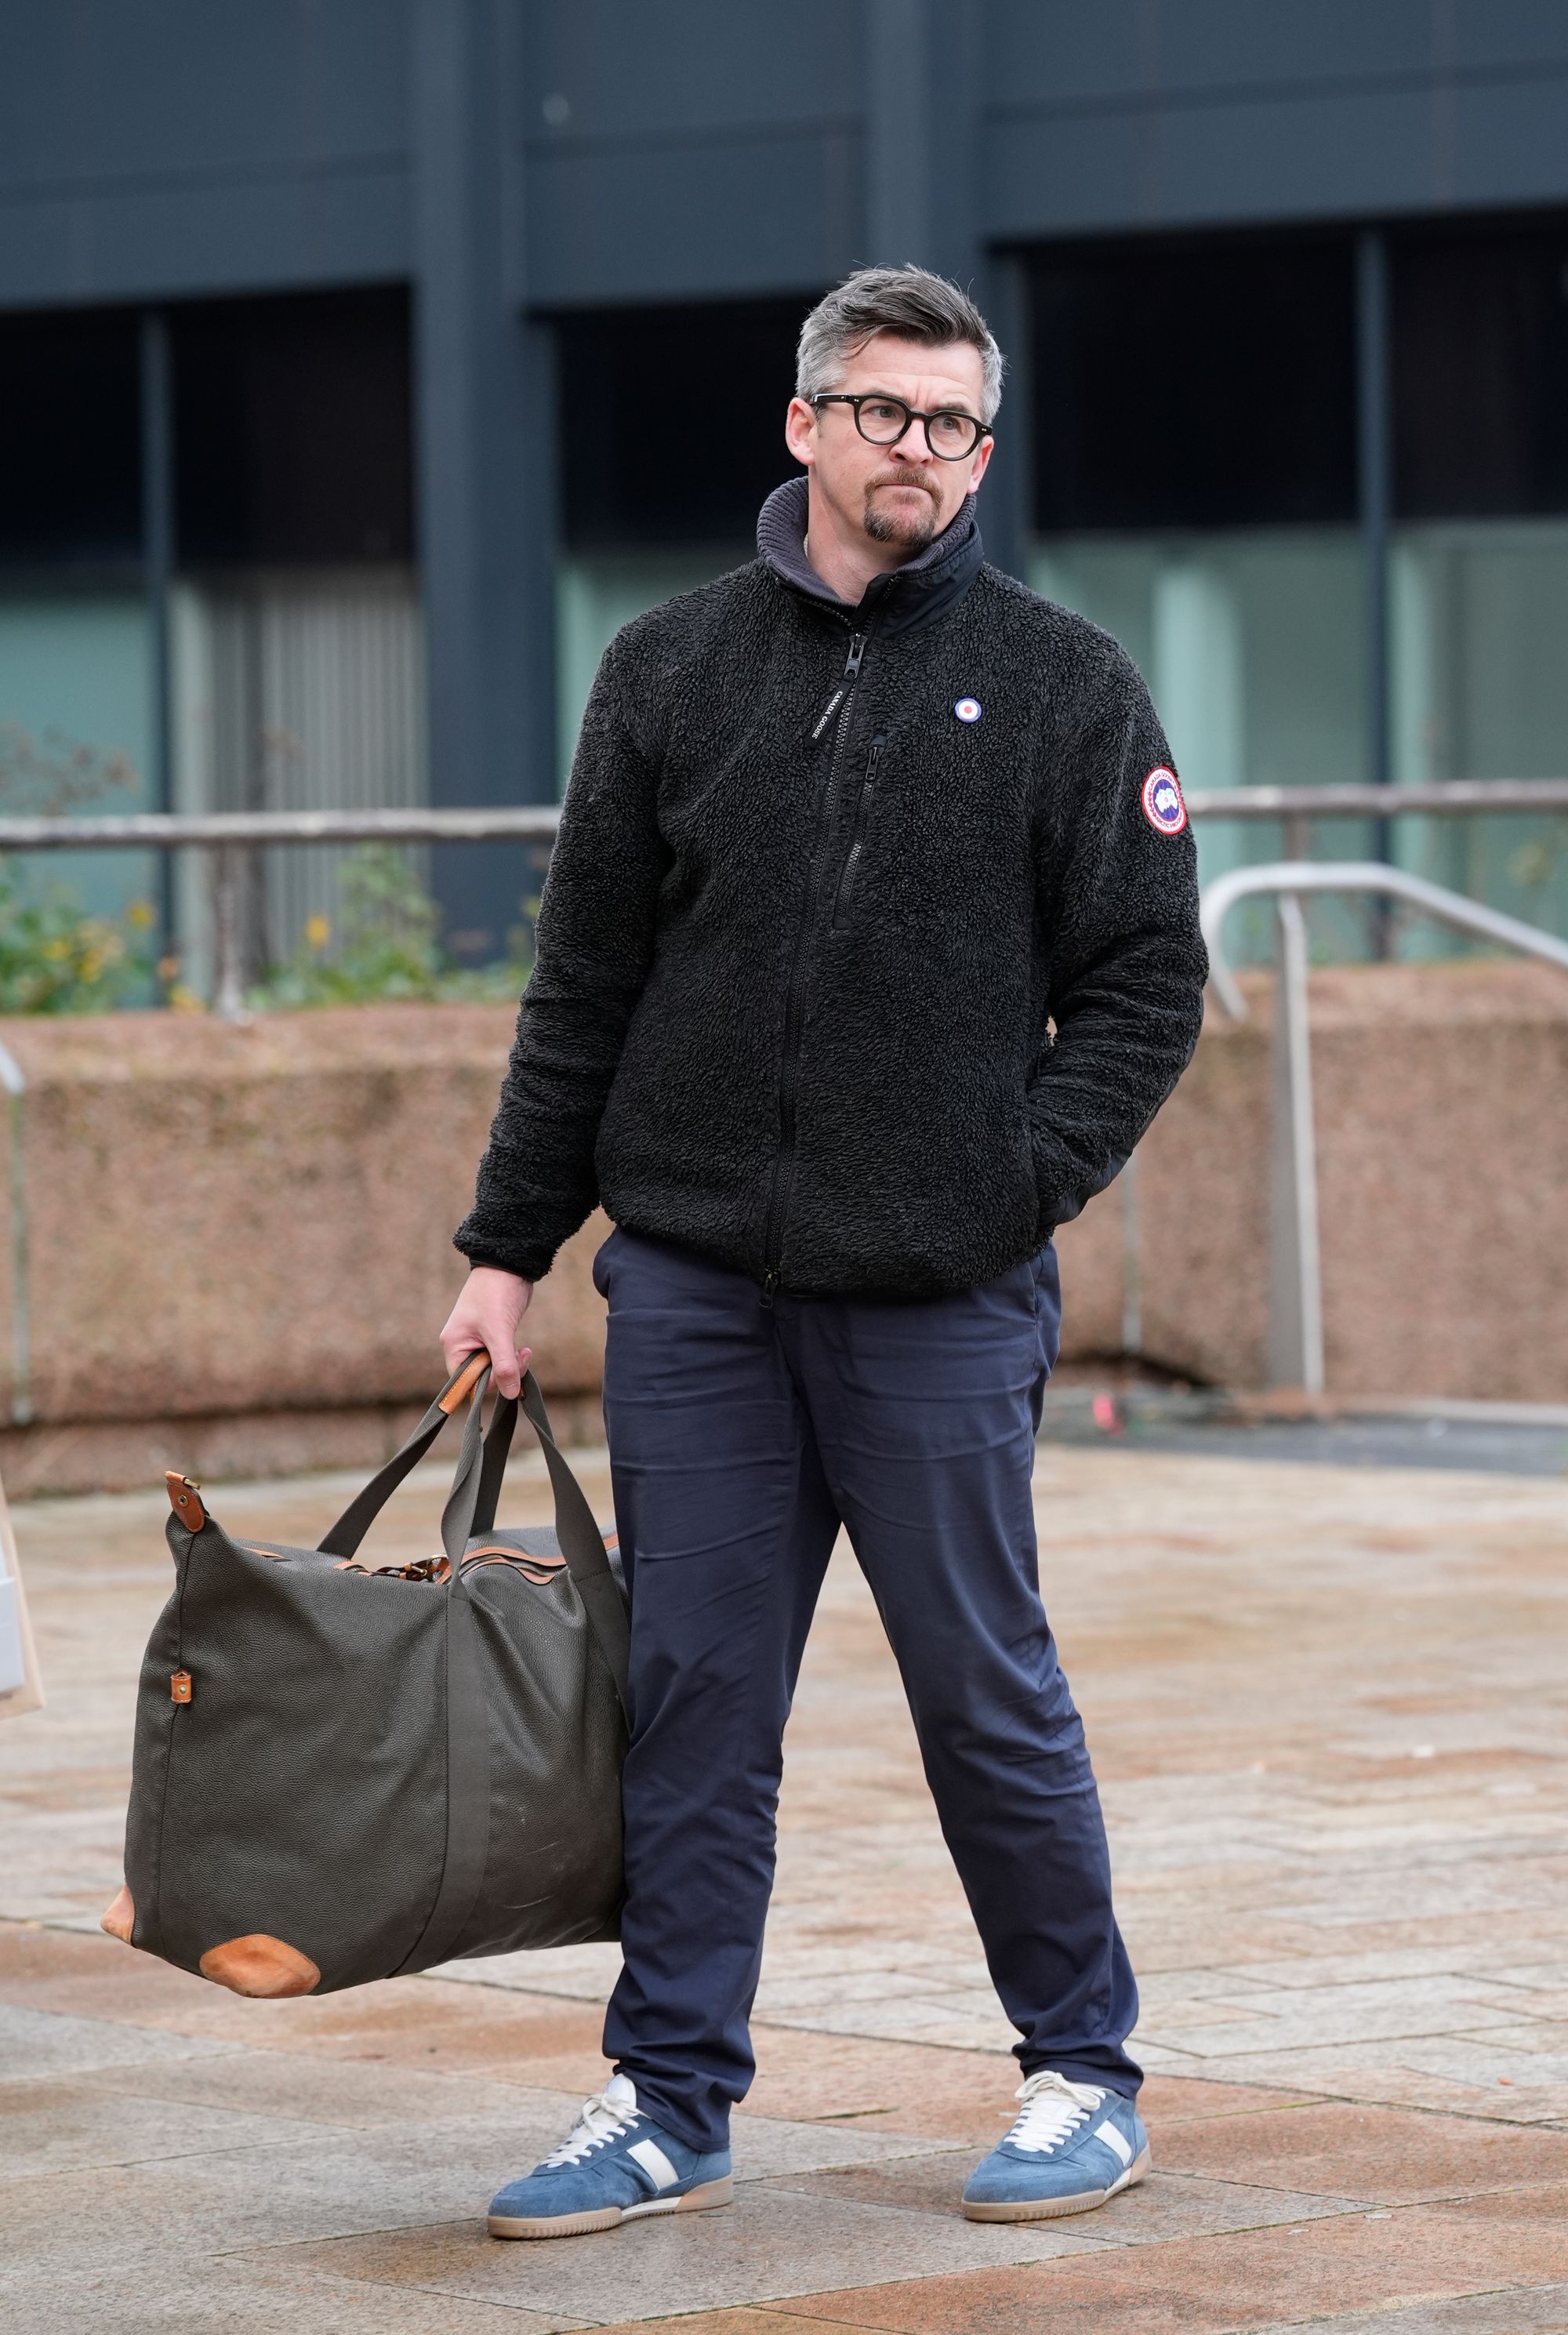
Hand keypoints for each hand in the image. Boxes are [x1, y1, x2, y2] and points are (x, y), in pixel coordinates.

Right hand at [441, 1266, 533, 1398]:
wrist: (509, 1266)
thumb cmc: (496, 1294)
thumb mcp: (499, 1332)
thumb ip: (504, 1365)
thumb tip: (510, 1393)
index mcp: (454, 1345)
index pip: (464, 1382)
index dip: (486, 1385)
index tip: (507, 1377)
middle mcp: (462, 1345)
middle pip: (481, 1377)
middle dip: (504, 1373)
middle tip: (520, 1359)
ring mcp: (478, 1341)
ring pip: (494, 1369)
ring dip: (512, 1365)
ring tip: (525, 1353)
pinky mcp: (494, 1336)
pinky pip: (501, 1358)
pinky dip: (514, 1358)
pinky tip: (524, 1350)